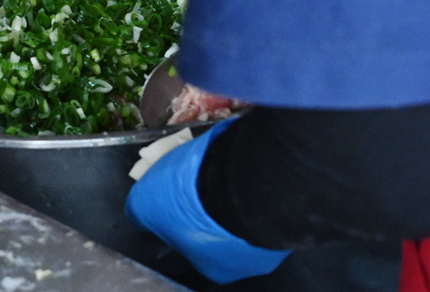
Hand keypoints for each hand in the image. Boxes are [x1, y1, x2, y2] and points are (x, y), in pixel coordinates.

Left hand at [125, 120, 289, 282]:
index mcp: (213, 268)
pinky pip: (264, 194)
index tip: (175, 194)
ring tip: (218, 164)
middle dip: (205, 202)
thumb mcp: (145, 204)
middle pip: (217, 227)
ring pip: (243, 211)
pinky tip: (241, 161)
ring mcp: (273, 239)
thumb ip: (139, 212)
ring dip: (230, 190)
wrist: (248, 181)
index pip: (189, 244)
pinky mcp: (293, 213)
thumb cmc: (191, 202)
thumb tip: (136, 214)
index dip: (177, 217)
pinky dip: (252, 179)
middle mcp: (246, 262)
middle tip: (196, 175)